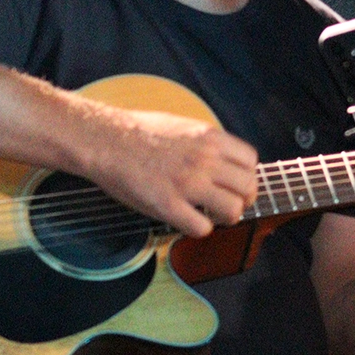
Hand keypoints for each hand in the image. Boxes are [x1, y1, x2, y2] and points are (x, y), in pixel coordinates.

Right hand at [78, 106, 259, 237]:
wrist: (103, 139)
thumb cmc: (138, 131)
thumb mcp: (184, 125)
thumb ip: (208, 143)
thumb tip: (226, 160)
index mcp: (210, 138)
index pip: (251, 161)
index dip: (245, 176)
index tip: (234, 184)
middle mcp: (205, 160)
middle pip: (248, 188)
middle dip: (242, 199)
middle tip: (226, 204)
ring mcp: (188, 183)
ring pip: (233, 210)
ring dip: (224, 217)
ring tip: (210, 214)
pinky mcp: (168, 205)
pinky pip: (202, 228)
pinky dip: (199, 228)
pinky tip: (187, 220)